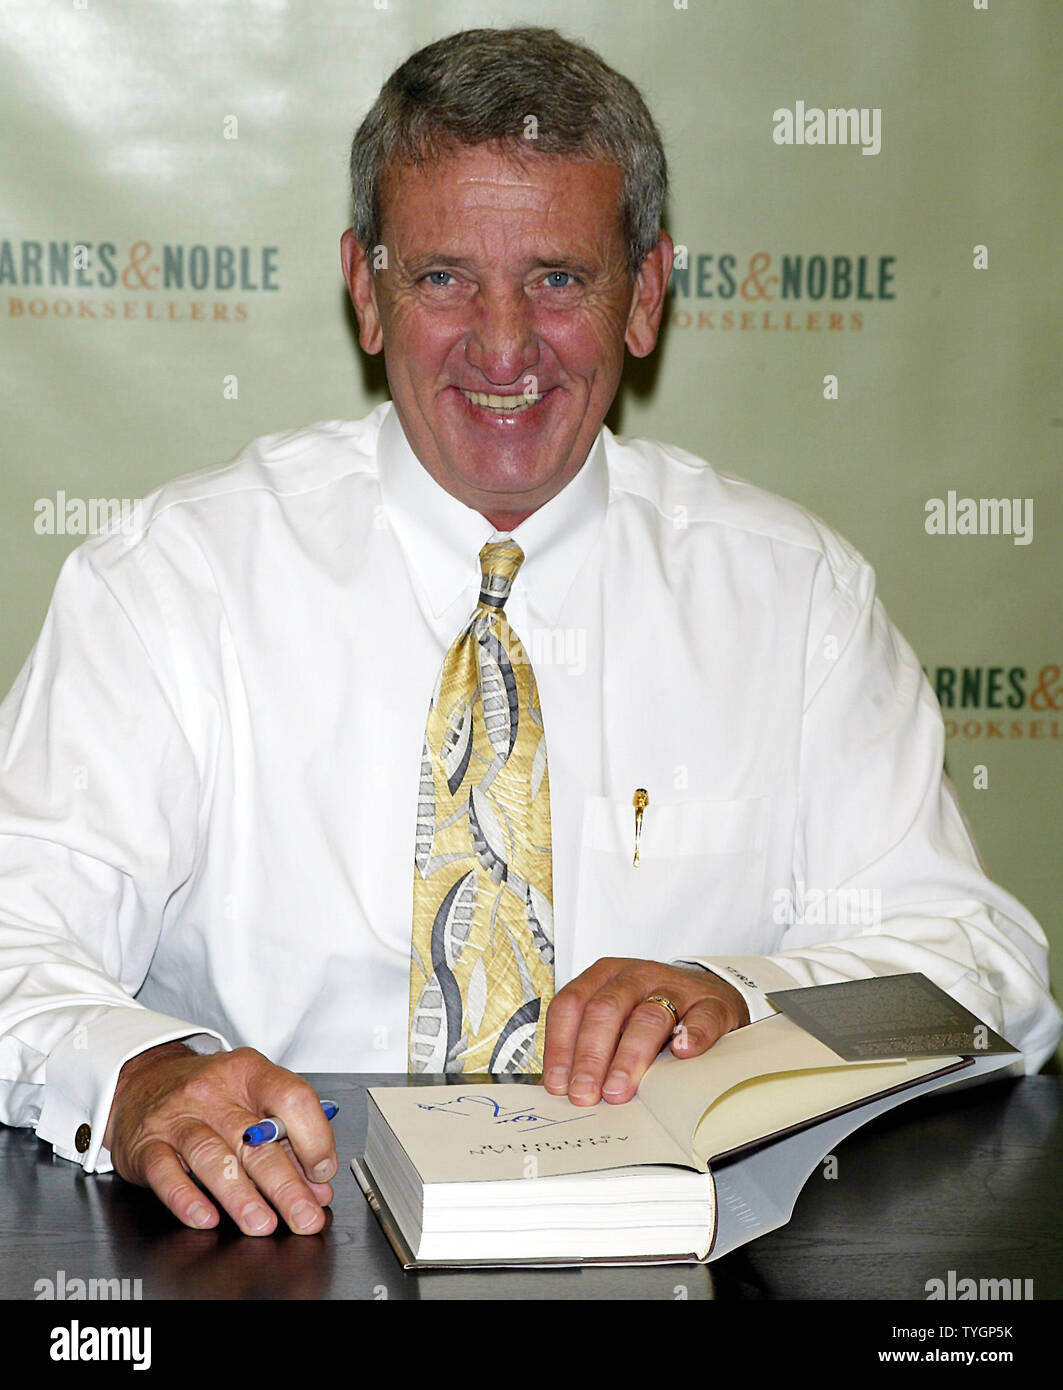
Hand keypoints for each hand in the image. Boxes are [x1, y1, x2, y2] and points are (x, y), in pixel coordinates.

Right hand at [103, 1042, 337, 1235]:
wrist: (145, 1079)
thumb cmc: (209, 1093)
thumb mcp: (251, 1098)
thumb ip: (288, 1140)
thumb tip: (318, 1186)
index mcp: (250, 1074)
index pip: (291, 1098)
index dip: (314, 1137)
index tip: (323, 1171)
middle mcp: (213, 1092)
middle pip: (255, 1140)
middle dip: (285, 1185)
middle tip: (304, 1217)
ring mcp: (177, 1117)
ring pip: (213, 1157)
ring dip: (241, 1197)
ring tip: (262, 1223)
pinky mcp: (146, 1145)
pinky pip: (166, 1173)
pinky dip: (186, 1198)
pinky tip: (206, 1217)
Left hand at [543, 958, 749, 1105]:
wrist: (707, 993)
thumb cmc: (651, 1009)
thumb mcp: (616, 1016)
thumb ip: (588, 1043)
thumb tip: (563, 1087)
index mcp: (604, 976)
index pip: (571, 1005)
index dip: (560, 1046)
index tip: (559, 1083)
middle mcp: (636, 976)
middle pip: (605, 1011)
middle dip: (590, 1057)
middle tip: (585, 1093)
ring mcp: (675, 988)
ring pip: (649, 1016)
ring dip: (630, 1056)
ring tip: (618, 1089)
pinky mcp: (712, 1004)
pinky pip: (702, 1017)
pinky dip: (692, 1035)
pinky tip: (682, 1053)